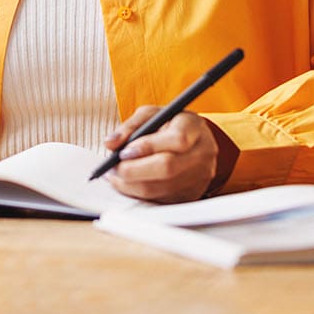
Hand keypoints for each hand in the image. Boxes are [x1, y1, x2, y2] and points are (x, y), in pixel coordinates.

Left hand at [101, 107, 218, 203]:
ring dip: (131, 185)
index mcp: (194, 128)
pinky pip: (161, 199)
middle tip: (111, 168)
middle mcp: (202, 154)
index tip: (124, 152)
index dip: (148, 147)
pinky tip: (127, 183)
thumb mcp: (151, 115)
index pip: (176, 139)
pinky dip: (139, 193)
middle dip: (133, 170)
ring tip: (114, 175)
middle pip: (168, 168)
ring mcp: (199, 177)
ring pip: (161, 188)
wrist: (195, 140)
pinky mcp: (191, 194)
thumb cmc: (170, 124)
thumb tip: (110, 144)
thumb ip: (130, 127)